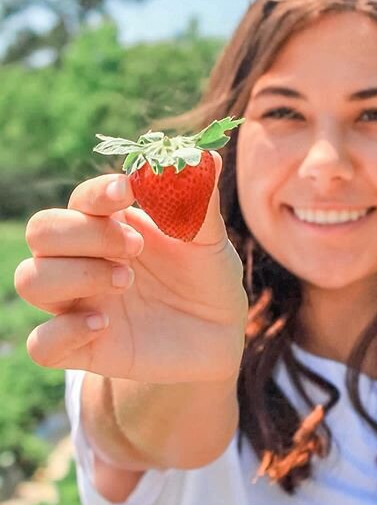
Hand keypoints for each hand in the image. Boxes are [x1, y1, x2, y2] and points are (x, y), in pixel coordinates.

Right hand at [14, 151, 247, 383]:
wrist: (219, 337)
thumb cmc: (208, 279)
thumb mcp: (211, 242)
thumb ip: (200, 204)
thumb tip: (208, 157)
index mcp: (111, 226)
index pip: (81, 199)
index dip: (98, 193)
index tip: (128, 191)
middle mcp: (85, 260)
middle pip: (42, 231)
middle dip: (83, 234)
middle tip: (135, 248)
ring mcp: (79, 303)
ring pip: (30, 279)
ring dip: (74, 275)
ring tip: (125, 280)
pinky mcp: (82, 348)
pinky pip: (41, 344)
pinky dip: (64, 332)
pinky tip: (103, 325)